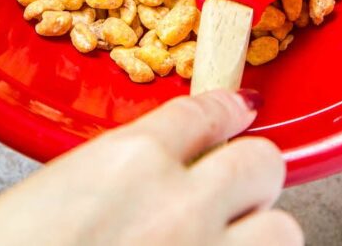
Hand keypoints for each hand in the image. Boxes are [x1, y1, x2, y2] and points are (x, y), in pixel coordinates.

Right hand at [0, 90, 302, 245]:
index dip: (228, 108)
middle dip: (252, 169)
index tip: (238, 110)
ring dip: (261, 229)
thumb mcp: (58, 188)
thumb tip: (156, 170)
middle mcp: (180, 206)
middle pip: (263, 161)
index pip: (207, 112)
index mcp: (132, 158)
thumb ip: (119, 172)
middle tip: (234, 184)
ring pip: (283, 229)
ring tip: (232, 236)